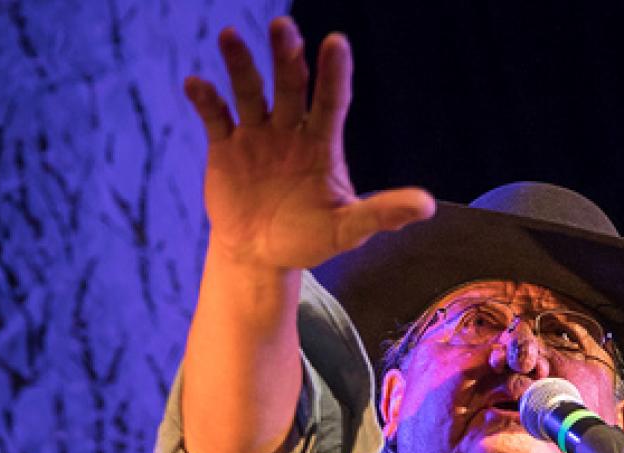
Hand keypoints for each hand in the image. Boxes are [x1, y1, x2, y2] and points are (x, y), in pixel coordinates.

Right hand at [183, 18, 433, 269]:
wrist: (262, 254)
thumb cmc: (311, 237)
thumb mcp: (348, 230)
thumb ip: (382, 214)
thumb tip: (428, 207)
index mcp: (321, 144)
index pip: (331, 101)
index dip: (333, 73)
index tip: (336, 42)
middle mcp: (290, 130)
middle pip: (290, 86)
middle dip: (287, 57)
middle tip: (282, 27)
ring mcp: (256, 135)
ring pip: (250, 91)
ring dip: (240, 65)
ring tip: (230, 37)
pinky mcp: (225, 148)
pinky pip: (215, 117)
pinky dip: (205, 99)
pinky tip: (196, 85)